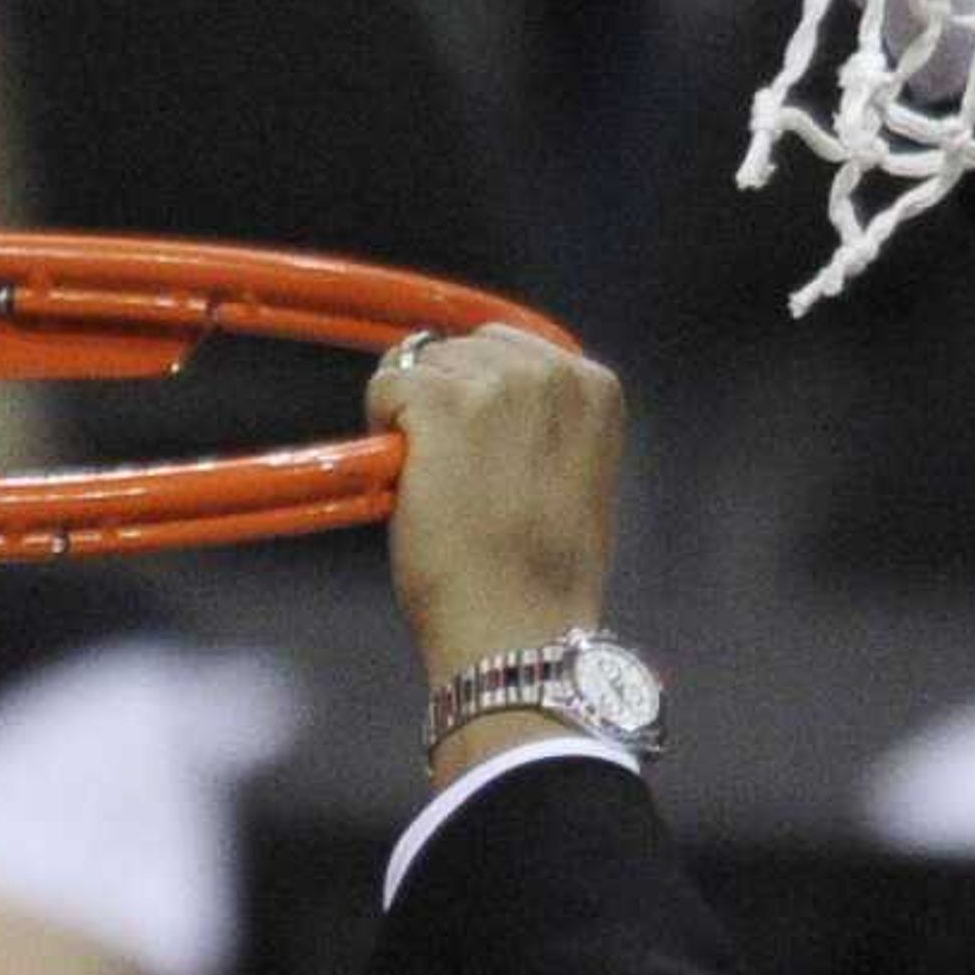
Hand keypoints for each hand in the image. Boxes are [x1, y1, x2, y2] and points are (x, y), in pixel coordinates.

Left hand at [366, 323, 624, 690]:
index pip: (506, 346)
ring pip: (419, 366)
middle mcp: (550, 371)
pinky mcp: (443, 404)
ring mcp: (497, 385)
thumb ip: (540, 422)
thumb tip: (479, 396)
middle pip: (459, 349)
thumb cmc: (540, 574)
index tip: (480, 451)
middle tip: (453, 475)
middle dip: (442, 400)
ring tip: (439, 485)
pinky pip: (387, 387)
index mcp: (593, 385)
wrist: (517, 628)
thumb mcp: (571, 475)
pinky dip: (382, 428)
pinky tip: (411, 479)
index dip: (477, 395)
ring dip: (412, 417)